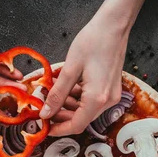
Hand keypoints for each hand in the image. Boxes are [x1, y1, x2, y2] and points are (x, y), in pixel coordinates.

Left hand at [40, 10, 128, 136]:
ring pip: (87, 110)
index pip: (77, 125)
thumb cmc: (93, 42)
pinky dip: (79, 98)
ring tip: (53, 93)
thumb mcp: (70, 69)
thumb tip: (45, 113)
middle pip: (82, 119)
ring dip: (69, 106)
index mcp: (97, 99)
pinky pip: (93, 101)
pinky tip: (67, 87)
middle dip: (62, 116)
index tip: (44, 127)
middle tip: (44, 107)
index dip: (59, 129)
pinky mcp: (111, 89)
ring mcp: (112, 96)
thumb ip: (57, 94)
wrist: (114, 26)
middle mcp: (108, 101)